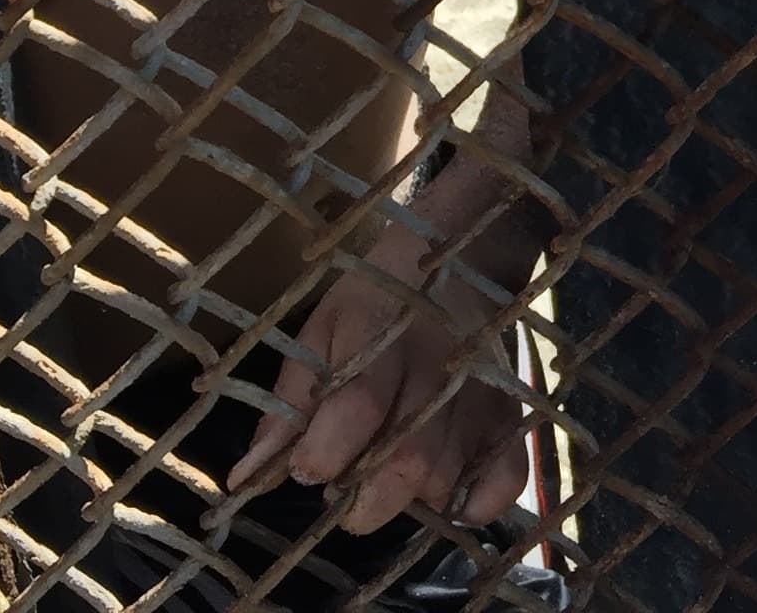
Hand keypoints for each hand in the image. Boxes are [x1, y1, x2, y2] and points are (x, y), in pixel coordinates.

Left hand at [227, 211, 531, 533]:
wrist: (463, 253)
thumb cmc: (378, 297)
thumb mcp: (321, 330)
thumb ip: (288, 406)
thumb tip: (245, 479)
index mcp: (383, 336)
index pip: (359, 404)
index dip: (326, 450)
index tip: (306, 471)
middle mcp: (439, 368)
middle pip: (408, 458)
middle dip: (365, 500)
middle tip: (345, 499)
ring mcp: (481, 392)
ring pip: (448, 477)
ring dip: (410, 498)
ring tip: (388, 479)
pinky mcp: (511, 410)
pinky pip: (506, 477)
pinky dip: (477, 503)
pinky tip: (445, 496)